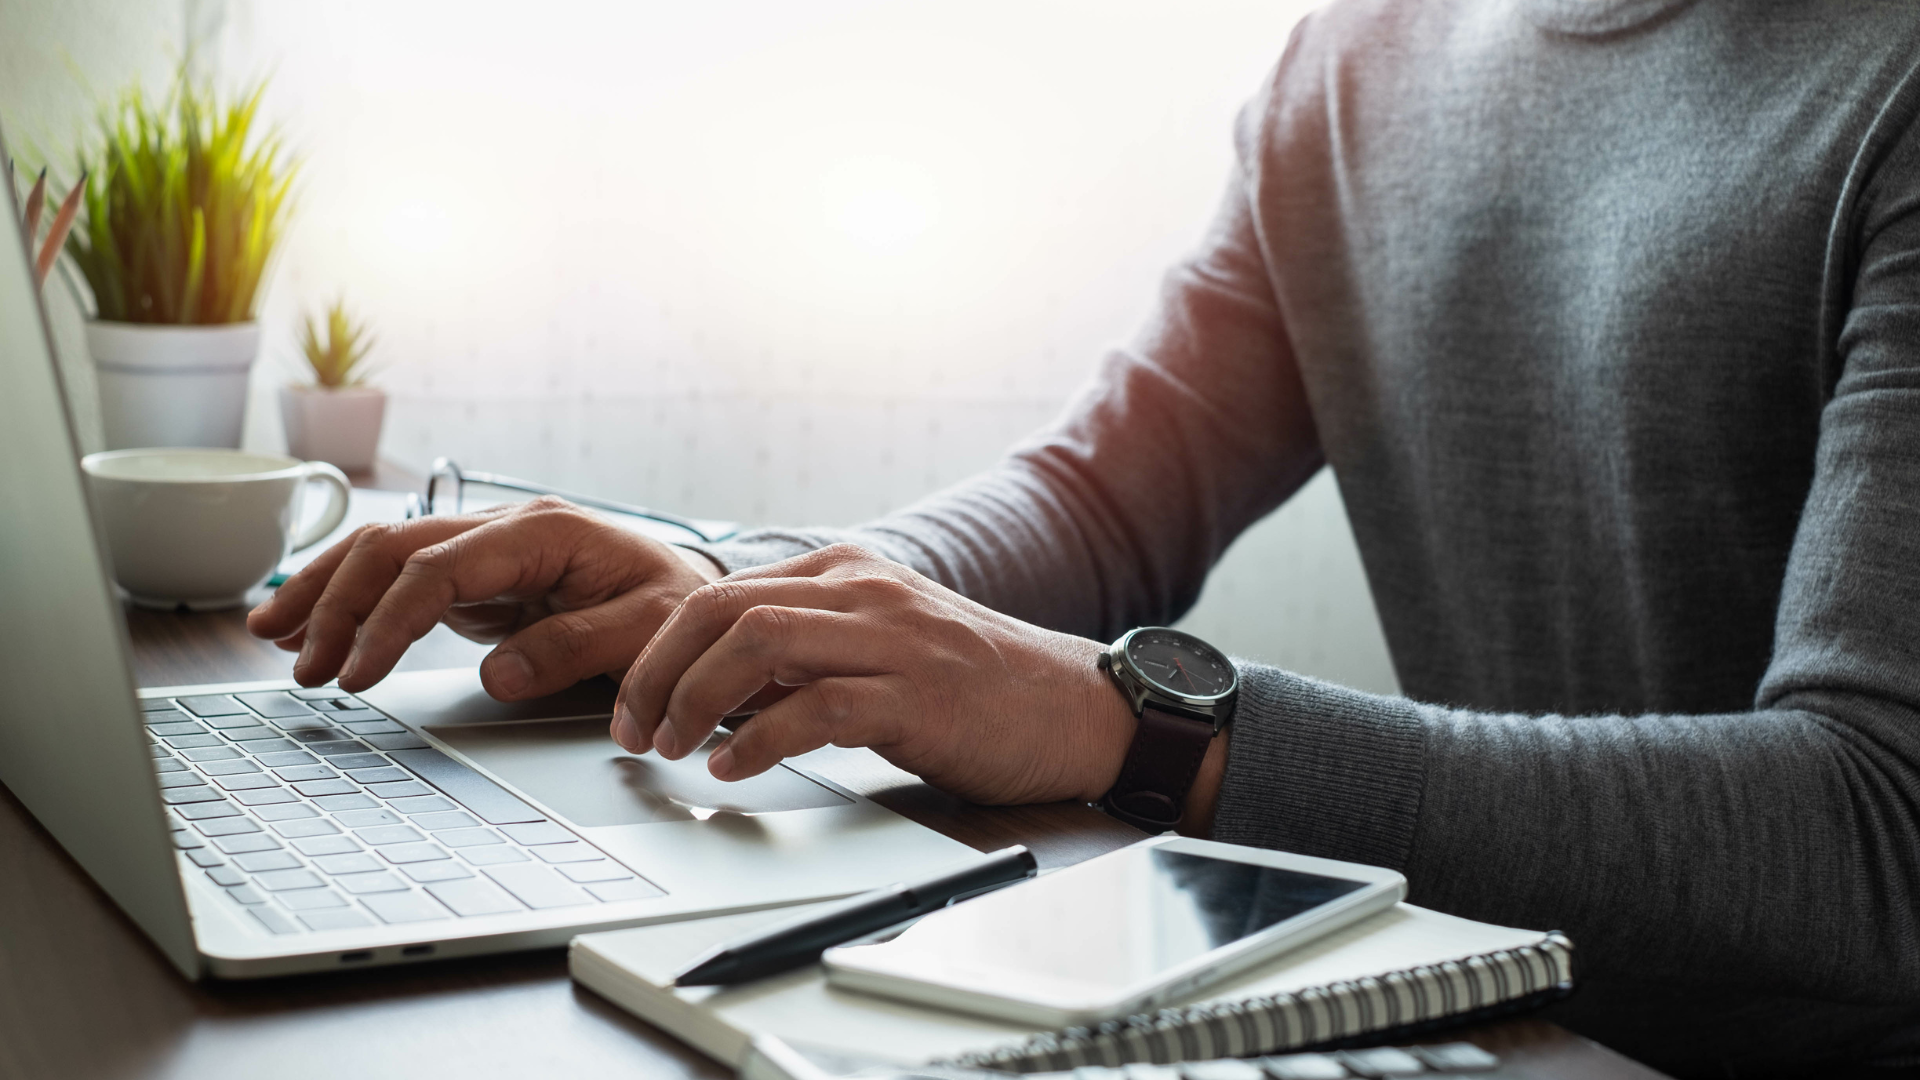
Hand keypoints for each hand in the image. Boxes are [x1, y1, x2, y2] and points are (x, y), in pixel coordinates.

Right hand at [246, 496, 721, 697]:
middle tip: (302, 666)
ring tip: (271, 634)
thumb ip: (577, 647)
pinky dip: (351, 599)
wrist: (702, 602)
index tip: (358, 674)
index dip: (389, 620)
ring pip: (384, 552)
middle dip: (336, 602)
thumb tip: (500, 675)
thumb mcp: (650, 632)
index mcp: (544, 532)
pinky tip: (310, 625)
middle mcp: (506, 529)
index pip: (440, 569)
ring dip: (326, 590)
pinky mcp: (481, 579)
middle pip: (394, 549)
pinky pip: (401, 579)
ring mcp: (488, 550)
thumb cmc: (680, 611)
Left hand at [610, 543, 1140, 805]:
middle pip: (723, 609)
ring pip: (758, 643)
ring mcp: (893, 639)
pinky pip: (816, 708)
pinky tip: (734, 768)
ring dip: (695, 700)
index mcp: (847, 574)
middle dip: (659, 672)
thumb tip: (715, 692)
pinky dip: (759, 739)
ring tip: (673, 748)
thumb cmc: (978, 689)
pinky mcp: (918, 696)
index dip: (659, 650)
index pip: (721, 592)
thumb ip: (806, 657)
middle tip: (634, 730)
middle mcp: (864, 592)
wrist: (1078, 709)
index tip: (632, 703)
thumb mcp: (880, 649)